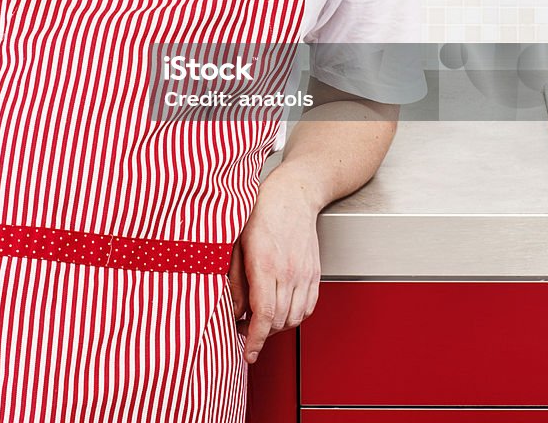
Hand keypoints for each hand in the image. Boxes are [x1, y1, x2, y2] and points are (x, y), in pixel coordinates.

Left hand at [227, 169, 321, 364]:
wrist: (295, 193)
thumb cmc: (261, 210)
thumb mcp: (236, 241)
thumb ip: (233, 278)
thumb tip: (233, 310)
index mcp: (265, 262)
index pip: (263, 314)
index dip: (255, 339)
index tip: (249, 353)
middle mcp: (288, 271)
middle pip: (278, 321)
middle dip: (261, 333)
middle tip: (245, 328)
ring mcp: (304, 273)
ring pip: (294, 318)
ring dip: (278, 326)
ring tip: (262, 318)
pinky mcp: (314, 273)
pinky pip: (308, 307)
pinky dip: (295, 316)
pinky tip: (281, 309)